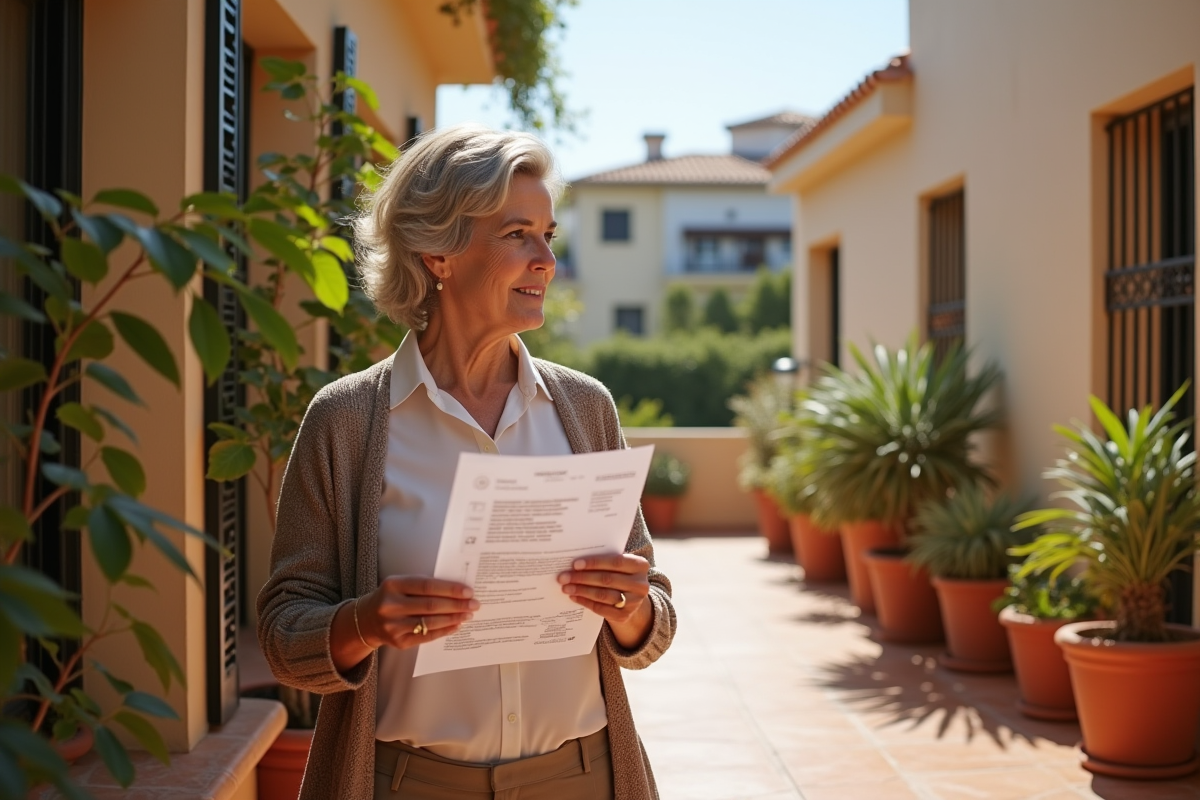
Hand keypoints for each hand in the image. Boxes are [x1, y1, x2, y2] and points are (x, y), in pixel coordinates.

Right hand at [360, 576, 478, 649]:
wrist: (367, 619)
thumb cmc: (392, 597)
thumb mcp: (400, 585)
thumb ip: (423, 586)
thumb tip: (457, 590)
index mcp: (393, 585)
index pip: (427, 586)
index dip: (450, 589)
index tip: (468, 591)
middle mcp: (390, 605)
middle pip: (431, 605)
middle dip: (456, 605)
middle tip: (474, 604)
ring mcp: (393, 626)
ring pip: (430, 622)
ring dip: (453, 619)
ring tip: (468, 615)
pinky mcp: (398, 642)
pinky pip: (427, 637)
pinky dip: (444, 631)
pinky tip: (456, 625)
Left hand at [558, 554, 652, 647]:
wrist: (631, 598)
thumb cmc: (619, 575)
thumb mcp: (619, 565)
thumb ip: (605, 560)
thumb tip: (576, 563)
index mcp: (640, 565)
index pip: (616, 562)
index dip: (595, 563)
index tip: (575, 564)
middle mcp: (640, 584)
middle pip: (607, 579)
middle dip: (582, 578)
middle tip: (564, 577)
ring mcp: (634, 602)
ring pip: (603, 595)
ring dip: (582, 590)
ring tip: (566, 587)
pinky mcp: (625, 615)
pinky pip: (601, 608)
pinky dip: (585, 602)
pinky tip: (574, 597)